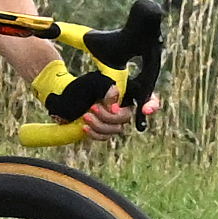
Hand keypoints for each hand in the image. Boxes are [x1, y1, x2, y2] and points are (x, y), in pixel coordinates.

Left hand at [42, 49, 157, 135]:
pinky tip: (84, 127)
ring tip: (86, 116)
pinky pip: (105, 137)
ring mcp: (114, 120)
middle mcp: (124, 107)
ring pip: (117, 129)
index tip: (146, 110)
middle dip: (111, 115)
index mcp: (128, 92)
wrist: (65, 95)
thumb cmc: (83, 85)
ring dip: (100, 124)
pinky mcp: (103, 129)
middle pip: (127, 117)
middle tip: (94, 107)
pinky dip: (95, 133)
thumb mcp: (97, 82)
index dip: (152, 104)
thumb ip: (110, 90)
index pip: (149, 98)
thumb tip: (115, 107)